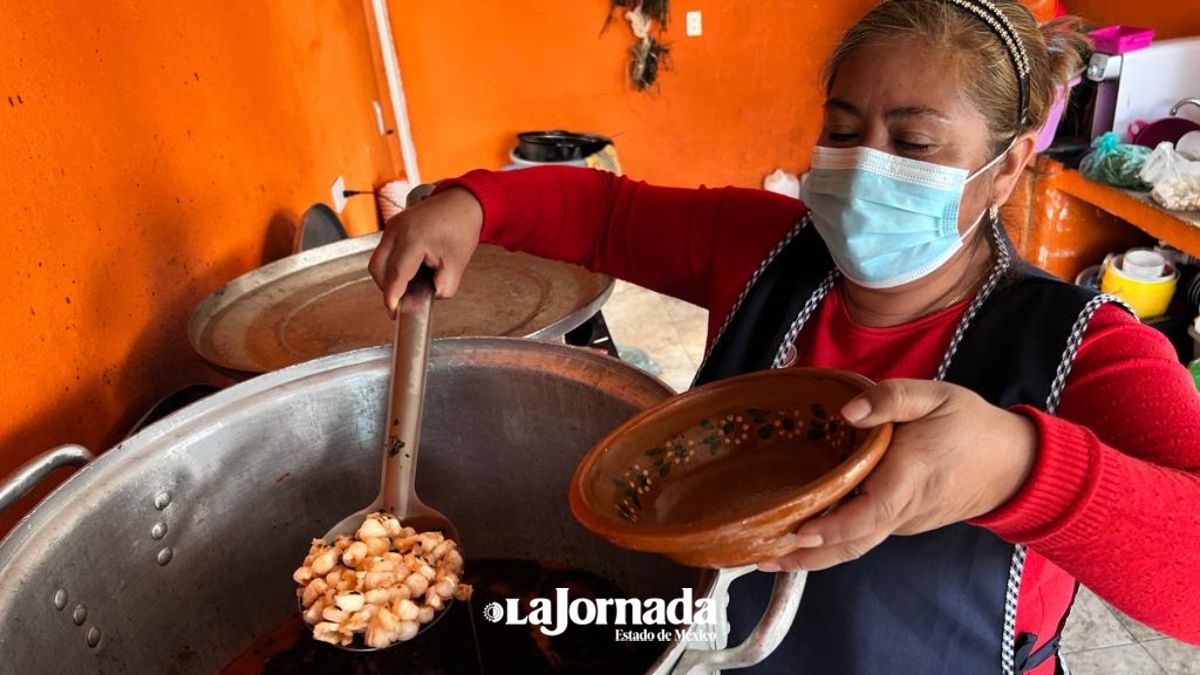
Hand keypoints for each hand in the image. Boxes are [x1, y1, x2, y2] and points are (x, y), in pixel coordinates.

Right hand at [368, 186, 483, 316]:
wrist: (461, 202)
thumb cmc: (460, 228)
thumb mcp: (457, 264)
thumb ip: (444, 287)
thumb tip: (427, 299)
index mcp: (413, 239)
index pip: (396, 275)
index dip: (392, 297)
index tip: (393, 313)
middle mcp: (397, 230)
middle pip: (378, 269)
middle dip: (387, 288)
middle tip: (403, 302)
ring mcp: (391, 227)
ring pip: (378, 261)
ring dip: (389, 277)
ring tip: (410, 286)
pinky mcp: (391, 227)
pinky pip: (384, 252)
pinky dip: (391, 266)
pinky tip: (410, 272)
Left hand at [757, 379, 1037, 572]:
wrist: (1013, 465)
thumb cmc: (970, 426)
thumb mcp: (935, 396)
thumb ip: (892, 397)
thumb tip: (848, 410)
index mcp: (910, 476)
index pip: (870, 512)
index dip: (834, 527)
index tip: (799, 531)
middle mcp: (903, 508)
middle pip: (852, 543)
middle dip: (806, 555)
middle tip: (760, 556)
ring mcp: (902, 522)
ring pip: (854, 544)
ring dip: (812, 554)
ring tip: (765, 553)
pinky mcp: (900, 523)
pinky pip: (862, 535)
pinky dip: (830, 540)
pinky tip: (798, 531)